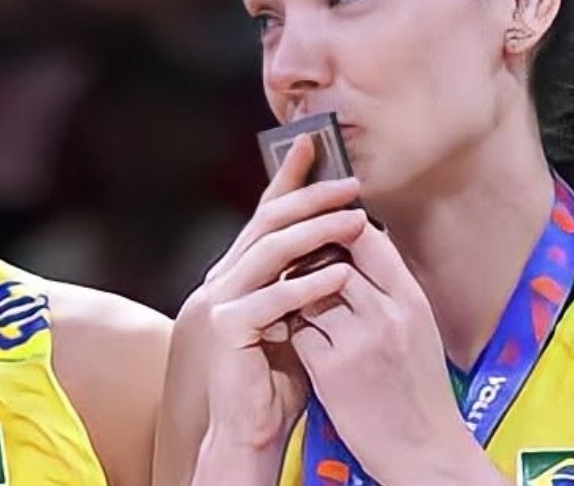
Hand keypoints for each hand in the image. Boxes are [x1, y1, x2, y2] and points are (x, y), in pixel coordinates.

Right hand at [196, 135, 362, 449]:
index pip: (266, 215)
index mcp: (240, 272)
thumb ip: (310, 282)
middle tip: (350, 184)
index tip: (314, 144)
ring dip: (316, 231)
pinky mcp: (226, 329)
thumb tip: (346, 243)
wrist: (250, 429)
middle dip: (311, 196)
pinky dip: (307, 285)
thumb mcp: (301, 318)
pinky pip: (272, 298)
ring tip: (353, 220)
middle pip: (268, 222)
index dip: (288, 178)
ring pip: (270, 250)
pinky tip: (339, 275)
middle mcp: (225, 278)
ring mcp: (220, 301)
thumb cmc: (278, 378)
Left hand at [289, 218, 480, 483]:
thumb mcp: (418, 329)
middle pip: (334, 256)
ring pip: (308, 290)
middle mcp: (388, 315)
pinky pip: (298, 331)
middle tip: (298, 260)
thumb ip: (390, 289)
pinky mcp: (331, 371)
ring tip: (298, 301)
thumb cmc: (419, 391)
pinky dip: (293, 331)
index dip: (339, 226)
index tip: (322, 229)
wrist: (424, 451)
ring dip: (297, 292)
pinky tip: (299, 339)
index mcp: (412, 301)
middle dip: (310, 255)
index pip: (369, 237)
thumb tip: (359, 247)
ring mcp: (358, 342)